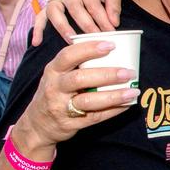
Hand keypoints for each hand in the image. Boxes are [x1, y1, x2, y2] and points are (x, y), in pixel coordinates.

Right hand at [12, 39, 138, 149]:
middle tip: (129, 72)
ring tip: (132, 91)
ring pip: (88, 101)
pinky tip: (126, 105)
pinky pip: (94, 117)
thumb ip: (75, 64)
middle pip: (80, 79)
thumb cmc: (54, 92)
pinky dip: (113, 111)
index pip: (68, 55)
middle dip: (107, 74)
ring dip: (113, 96)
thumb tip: (111, 49)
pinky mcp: (70, 124)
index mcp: (53, 71)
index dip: (89, 49)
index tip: (111, 45)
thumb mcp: (56, 75)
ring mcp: (61, 107)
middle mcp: (54, 88)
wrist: (37, 124)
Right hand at [31, 0, 123, 45]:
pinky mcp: (50, 4)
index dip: (102, 19)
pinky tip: (37, 42)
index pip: (92, 3)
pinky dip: (38, 29)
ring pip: (55, 12)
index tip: (110, 32)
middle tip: (96, 39)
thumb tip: (113, 22)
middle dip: (87, 26)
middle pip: (75, 9)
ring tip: (72, 41)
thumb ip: (114, 5)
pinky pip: (40, 16)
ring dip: (63, 28)